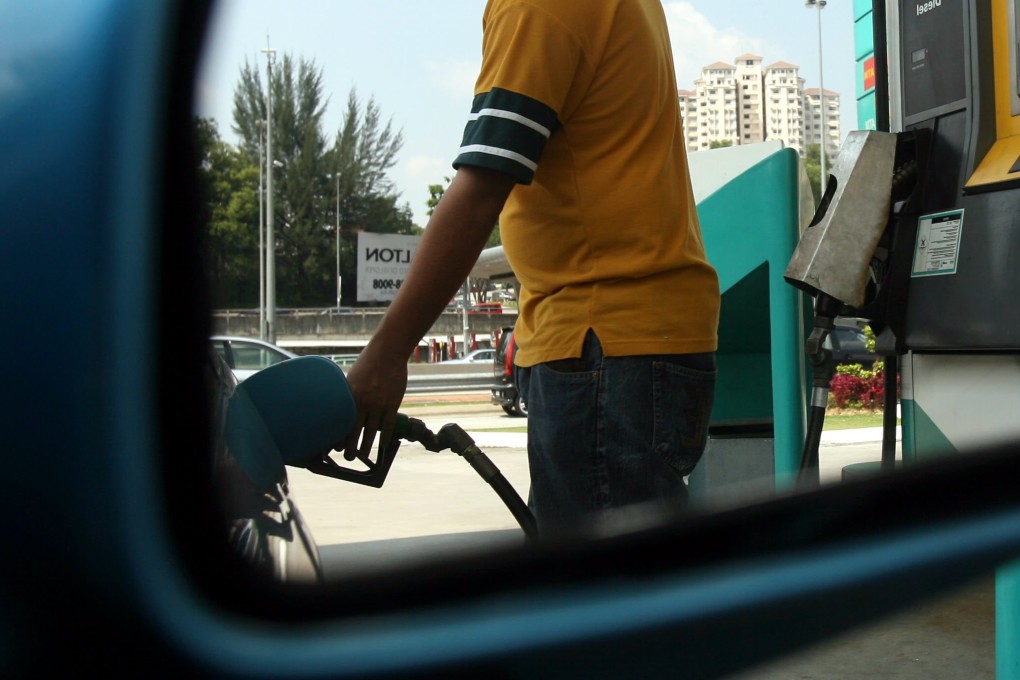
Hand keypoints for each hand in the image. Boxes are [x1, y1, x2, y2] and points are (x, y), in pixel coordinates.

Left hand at [342, 345, 407, 462]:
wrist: (388, 353)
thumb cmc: (368, 362)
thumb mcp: (353, 377)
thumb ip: (349, 393)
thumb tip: (344, 404)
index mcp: (351, 396)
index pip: (343, 422)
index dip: (339, 436)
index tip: (336, 447)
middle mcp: (364, 402)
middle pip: (356, 430)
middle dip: (351, 447)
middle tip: (349, 458)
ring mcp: (379, 404)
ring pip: (372, 431)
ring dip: (367, 446)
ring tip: (364, 457)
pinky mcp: (393, 403)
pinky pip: (388, 424)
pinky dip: (386, 436)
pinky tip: (383, 445)